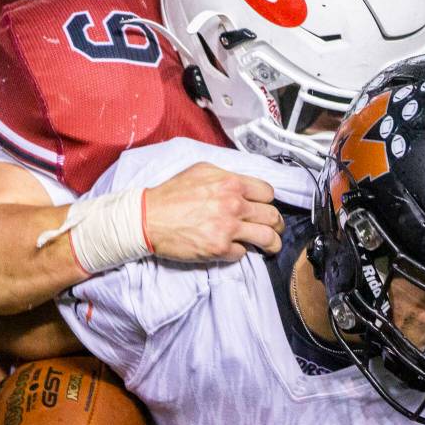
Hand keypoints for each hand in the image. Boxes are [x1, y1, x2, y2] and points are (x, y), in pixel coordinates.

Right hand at [143, 163, 284, 260]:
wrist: (147, 218)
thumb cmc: (171, 194)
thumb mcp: (201, 171)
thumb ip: (227, 177)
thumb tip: (244, 186)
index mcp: (231, 183)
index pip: (267, 193)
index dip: (267, 201)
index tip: (264, 207)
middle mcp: (233, 205)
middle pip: (272, 216)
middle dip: (276, 224)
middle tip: (275, 228)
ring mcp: (228, 228)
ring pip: (266, 238)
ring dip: (272, 243)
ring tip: (272, 247)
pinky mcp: (219, 248)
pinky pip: (242, 253)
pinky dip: (240, 252)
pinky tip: (233, 249)